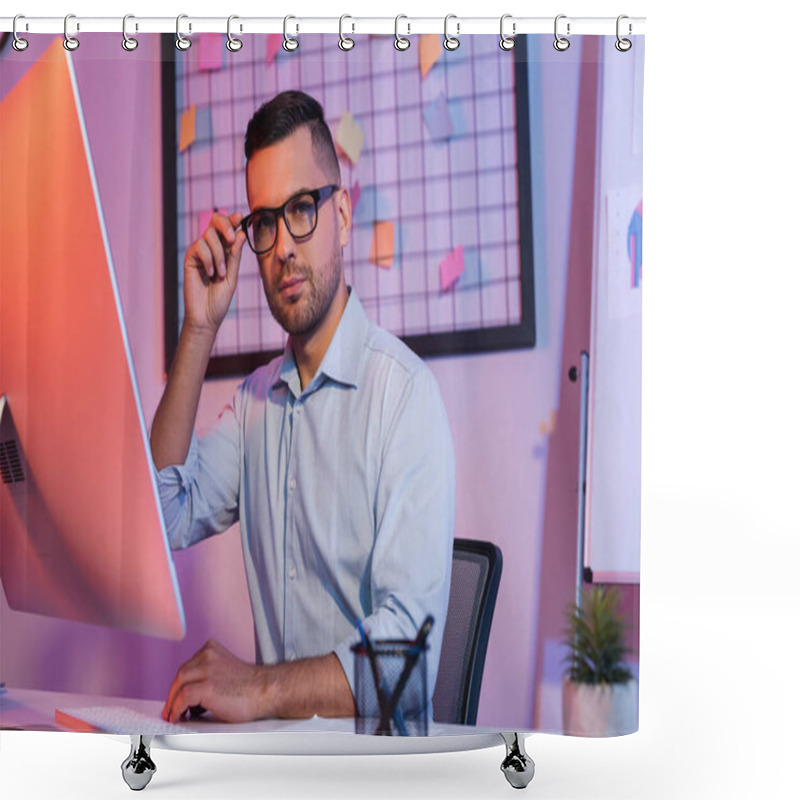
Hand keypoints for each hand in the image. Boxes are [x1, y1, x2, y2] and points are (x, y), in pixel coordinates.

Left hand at [162, 639, 266, 723]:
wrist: (266, 691)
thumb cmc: (251, 687)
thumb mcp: (226, 670)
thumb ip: (209, 674)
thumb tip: (191, 696)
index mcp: (212, 649)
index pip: (188, 665)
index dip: (180, 683)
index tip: (175, 696)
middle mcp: (208, 656)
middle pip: (181, 674)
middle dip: (173, 693)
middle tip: (170, 708)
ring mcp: (207, 670)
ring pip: (178, 684)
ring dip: (172, 702)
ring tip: (173, 715)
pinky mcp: (206, 687)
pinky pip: (182, 698)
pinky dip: (176, 709)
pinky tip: (178, 717)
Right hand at [183, 212, 246, 336]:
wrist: (207, 316)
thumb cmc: (220, 299)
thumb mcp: (232, 276)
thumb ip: (235, 255)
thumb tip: (241, 233)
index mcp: (224, 250)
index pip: (228, 228)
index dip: (233, 219)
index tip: (241, 217)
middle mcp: (211, 248)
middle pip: (215, 221)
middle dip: (225, 226)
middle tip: (231, 240)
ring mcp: (199, 252)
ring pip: (208, 235)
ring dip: (219, 255)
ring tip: (220, 274)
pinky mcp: (189, 259)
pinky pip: (199, 247)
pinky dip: (208, 260)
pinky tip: (210, 274)